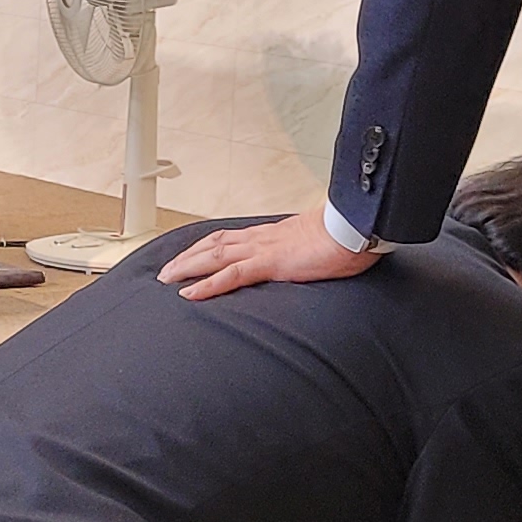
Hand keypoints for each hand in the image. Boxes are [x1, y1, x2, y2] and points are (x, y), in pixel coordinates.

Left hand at [159, 208, 381, 298]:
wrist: (357, 228)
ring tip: (166, 280)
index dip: (206, 245)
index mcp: (272, 234)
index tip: (189, 254)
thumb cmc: (345, 236)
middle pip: (213, 243)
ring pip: (213, 256)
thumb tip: (302, 258)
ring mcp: (264, 249)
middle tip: (165, 271)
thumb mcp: (317, 244)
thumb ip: (303, 251)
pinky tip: (189, 293)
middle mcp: (262, 238)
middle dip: (186, 257)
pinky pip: (231, 275)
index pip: (230, 237)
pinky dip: (207, 285)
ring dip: (186, 267)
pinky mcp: (271, 262)